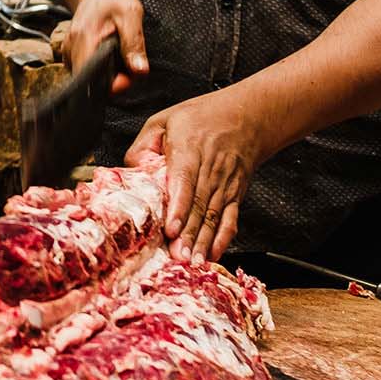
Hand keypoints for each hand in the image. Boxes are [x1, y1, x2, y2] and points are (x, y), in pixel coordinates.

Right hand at [62, 0, 148, 95]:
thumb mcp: (131, 14)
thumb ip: (134, 43)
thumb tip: (139, 70)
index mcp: (84, 37)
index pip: (88, 75)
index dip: (109, 84)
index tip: (126, 79)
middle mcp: (71, 46)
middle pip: (88, 79)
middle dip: (112, 80)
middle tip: (129, 69)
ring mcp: (68, 51)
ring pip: (86, 76)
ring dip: (106, 75)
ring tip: (120, 60)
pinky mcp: (71, 54)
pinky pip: (85, 70)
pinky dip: (99, 69)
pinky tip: (109, 58)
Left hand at [126, 90, 272, 263]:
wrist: (247, 116)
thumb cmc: (202, 118)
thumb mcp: (165, 120)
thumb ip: (144, 146)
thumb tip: (133, 172)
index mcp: (190, 148)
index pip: (184, 181)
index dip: (179, 207)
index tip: (172, 228)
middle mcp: (210, 169)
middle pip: (199, 205)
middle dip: (189, 235)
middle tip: (179, 258)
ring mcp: (225, 184)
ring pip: (214, 216)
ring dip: (204, 242)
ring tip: (194, 263)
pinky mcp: (235, 194)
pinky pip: (230, 219)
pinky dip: (223, 238)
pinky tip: (215, 254)